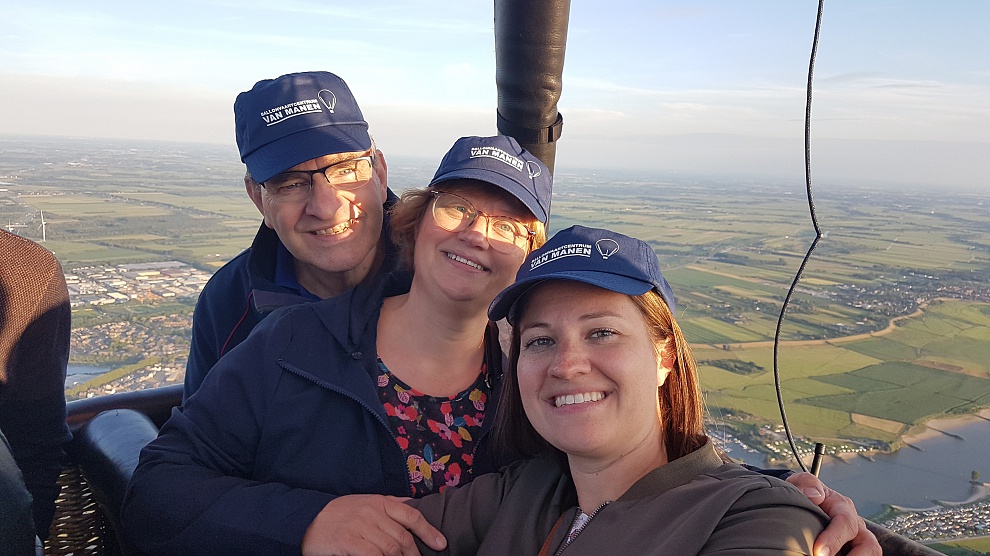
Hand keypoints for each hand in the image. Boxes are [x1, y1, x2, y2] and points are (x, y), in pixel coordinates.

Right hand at [301, 494, 446, 555]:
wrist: (306, 518)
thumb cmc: (338, 513)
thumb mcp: (364, 501)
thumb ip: (388, 504)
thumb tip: (411, 503)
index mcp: (379, 501)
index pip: (411, 515)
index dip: (428, 531)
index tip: (440, 544)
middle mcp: (372, 512)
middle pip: (402, 537)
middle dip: (414, 554)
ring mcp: (361, 526)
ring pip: (391, 549)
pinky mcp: (350, 541)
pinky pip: (374, 555)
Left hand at [786, 472, 880, 555]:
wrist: (801, 502)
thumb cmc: (803, 494)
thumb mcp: (801, 483)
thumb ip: (807, 484)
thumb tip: (814, 496)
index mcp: (843, 506)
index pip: (846, 523)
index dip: (834, 538)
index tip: (819, 550)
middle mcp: (855, 525)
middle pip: (868, 544)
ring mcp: (855, 540)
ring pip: (870, 554)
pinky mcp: (850, 550)